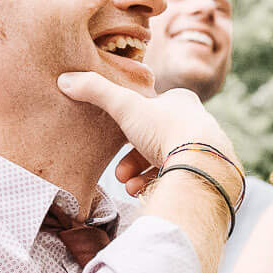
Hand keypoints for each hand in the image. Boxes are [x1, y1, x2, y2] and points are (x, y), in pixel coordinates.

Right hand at [56, 72, 238, 176]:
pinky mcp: (207, 174)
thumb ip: (96, 92)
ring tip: (130, 187)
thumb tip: (65, 79)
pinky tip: (144, 192)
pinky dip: (157, 186)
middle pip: (155, 142)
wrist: (203, 166)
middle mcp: (195, 124)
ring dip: (141, 176)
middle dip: (132, 160)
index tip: (114, 145)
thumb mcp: (125, 106)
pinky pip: (177, 179)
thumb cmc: (166, 130)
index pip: (150, 113)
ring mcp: (203, 151)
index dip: (128, 130)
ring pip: (165, 163)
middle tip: (119, 175)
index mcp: (181, 103)